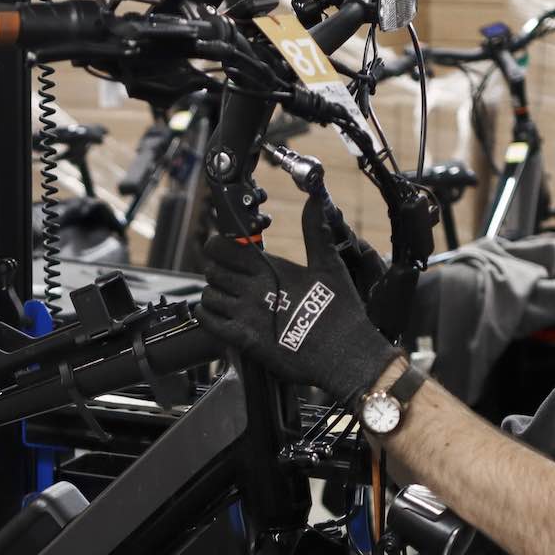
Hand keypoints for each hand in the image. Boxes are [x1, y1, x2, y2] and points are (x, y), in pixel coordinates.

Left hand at [197, 192, 398, 401]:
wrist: (347, 355)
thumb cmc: (340, 310)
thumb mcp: (329, 265)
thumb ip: (315, 231)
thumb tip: (314, 199)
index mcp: (272, 269)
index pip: (224, 247)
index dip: (218, 245)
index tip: (224, 247)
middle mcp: (255, 290)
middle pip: (212, 269)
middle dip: (216, 268)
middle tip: (226, 272)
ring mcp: (247, 316)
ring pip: (209, 295)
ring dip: (213, 293)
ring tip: (226, 294)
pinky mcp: (244, 341)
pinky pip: (209, 323)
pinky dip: (207, 316)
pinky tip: (217, 314)